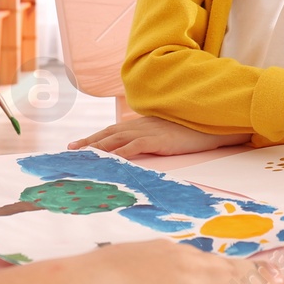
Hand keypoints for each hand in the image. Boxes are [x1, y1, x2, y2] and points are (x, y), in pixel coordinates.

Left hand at [70, 116, 248, 157]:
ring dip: (97, 148)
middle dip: (89, 142)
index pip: (115, 130)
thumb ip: (158, 137)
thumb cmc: (196, 129)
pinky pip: (134, 147)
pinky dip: (119, 153)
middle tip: (69, 150)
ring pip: (116, 139)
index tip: (79, 144)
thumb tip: (149, 147)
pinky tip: (108, 160)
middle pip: (109, 133)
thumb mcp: (171, 133)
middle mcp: (142, 125)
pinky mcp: (158, 139)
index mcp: (145, 123)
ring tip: (80, 156)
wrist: (214, 123)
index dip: (97, 137)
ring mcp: (149, 131)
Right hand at [81, 242, 280, 283]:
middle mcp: (184, 263)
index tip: (240, 268)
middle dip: (254, 274)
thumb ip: (138, 273)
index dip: (226, 266)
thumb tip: (137, 282)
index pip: (205, 260)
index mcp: (165, 253)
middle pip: (228, 270)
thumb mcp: (119, 266)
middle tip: (277, 276)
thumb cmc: (88, 282)